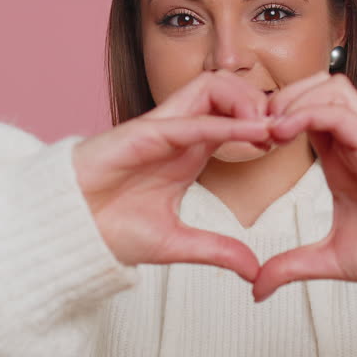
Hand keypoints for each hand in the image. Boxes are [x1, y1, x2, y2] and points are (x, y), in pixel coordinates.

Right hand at [72, 71, 272, 281]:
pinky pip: (188, 120)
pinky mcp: (141, 134)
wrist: (67, 232)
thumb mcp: (177, 244)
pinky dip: (223, 123)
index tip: (289, 144)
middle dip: (261, 100)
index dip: (264, 122)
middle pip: (226, 89)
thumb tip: (254, 269)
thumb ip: (217, 250)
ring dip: (245, 101)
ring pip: (209, 87)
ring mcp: (159, 129)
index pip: (233, 115)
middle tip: (286, 128)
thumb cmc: (110, 229)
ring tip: (270, 127)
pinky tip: (251, 132)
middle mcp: (177, 132)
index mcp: (188, 150)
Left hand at [253, 73, 356, 301]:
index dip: (270, 118)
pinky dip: (308, 112)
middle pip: (313, 86)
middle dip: (278, 98)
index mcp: (338, 159)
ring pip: (329, 86)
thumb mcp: (328, 260)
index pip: (301, 112)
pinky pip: (340, 111)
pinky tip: (283, 134)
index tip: (243, 144)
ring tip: (268, 129)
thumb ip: (290, 267)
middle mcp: (351, 142)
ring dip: (293, 99)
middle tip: (251, 128)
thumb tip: (255, 290)